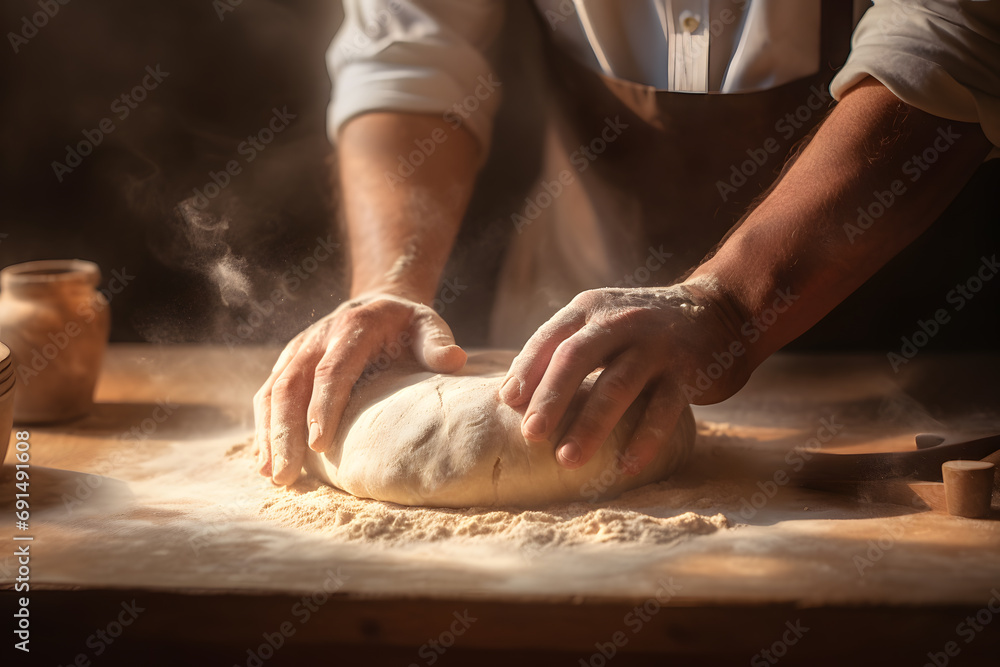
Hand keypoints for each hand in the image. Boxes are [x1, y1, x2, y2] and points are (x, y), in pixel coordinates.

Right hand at [254, 292, 466, 484]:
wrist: (377, 305)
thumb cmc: (407, 324)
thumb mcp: (427, 325)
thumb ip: (437, 341)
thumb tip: (453, 360)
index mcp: (353, 328)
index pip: (333, 370)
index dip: (323, 406)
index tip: (319, 444)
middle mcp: (317, 338)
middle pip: (292, 385)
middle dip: (285, 431)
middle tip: (285, 474)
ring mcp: (298, 351)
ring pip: (273, 392)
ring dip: (269, 434)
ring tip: (271, 475)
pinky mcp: (288, 364)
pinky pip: (268, 396)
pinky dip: (264, 428)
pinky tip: (265, 461)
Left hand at [498, 282, 747, 474]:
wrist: (718, 312)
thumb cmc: (642, 330)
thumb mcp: (602, 323)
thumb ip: (564, 349)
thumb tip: (512, 396)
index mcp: (590, 310)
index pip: (551, 338)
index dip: (527, 369)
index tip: (507, 402)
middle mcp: (620, 321)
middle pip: (576, 358)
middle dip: (551, 398)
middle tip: (530, 435)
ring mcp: (655, 346)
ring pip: (617, 386)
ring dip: (590, 425)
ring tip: (567, 460)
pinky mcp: (687, 371)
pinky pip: (663, 409)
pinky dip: (644, 439)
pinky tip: (627, 466)